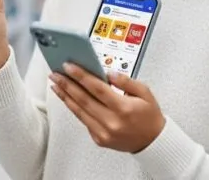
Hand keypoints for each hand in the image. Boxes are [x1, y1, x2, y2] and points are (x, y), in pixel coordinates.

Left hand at [49, 64, 165, 152]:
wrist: (152, 142)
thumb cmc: (149, 116)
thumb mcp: (145, 92)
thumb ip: (126, 81)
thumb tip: (108, 73)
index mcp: (123, 108)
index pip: (97, 88)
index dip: (81, 76)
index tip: (69, 66)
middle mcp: (111, 122)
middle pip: (83, 99)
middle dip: (67, 84)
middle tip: (56, 73)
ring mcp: (103, 132)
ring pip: (79, 111)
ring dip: (65, 96)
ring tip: (56, 84)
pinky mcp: (98, 139)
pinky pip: (83, 120)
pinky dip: (74, 108)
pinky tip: (68, 98)